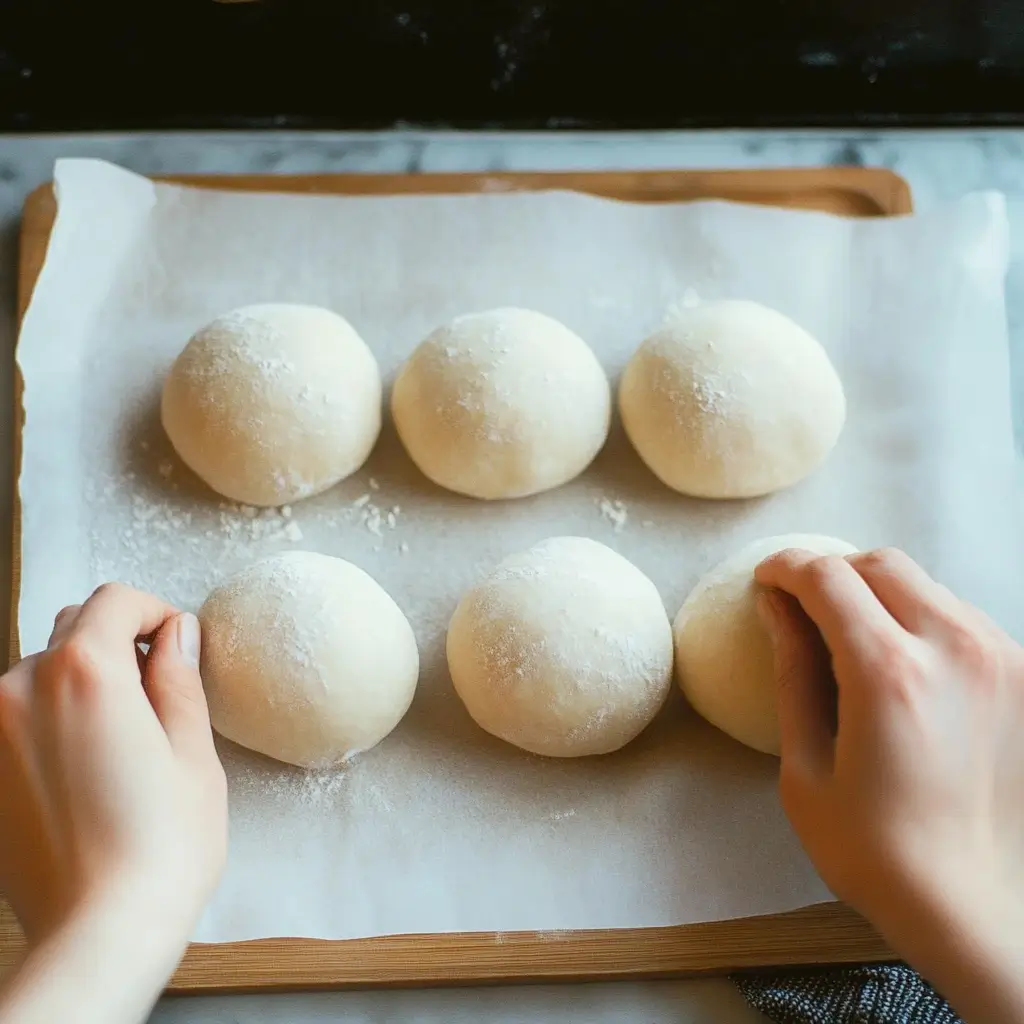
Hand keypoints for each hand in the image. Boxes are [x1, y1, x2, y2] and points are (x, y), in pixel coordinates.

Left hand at [0, 584, 226, 1023]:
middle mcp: (23, 688)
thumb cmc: (160, 846)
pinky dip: (51, 718)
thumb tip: (178, 633)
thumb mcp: (192, 750)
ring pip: (42, 672)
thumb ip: (179, 677)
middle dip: (118, 644)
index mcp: (85, 673)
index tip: (176, 646)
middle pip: (73, 629)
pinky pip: (18, 715)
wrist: (99, 933)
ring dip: (82, 682)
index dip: (155, 612)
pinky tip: (86, 768)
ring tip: (120, 740)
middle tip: (156, 695)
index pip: (114, 601)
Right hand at [756, 547, 1023, 1021]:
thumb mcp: (804, 765)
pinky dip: (919, 619)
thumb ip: (793, 672)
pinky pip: (960, 617)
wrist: (971, 907)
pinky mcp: (1022, 678)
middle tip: (802, 607)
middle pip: (880, 563)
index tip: (764, 581)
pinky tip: (900, 663)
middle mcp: (954, 649)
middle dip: (831, 573)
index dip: (785, 568)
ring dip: (877, 594)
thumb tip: (777, 609)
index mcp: (888, 672)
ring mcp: (999, 660)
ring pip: (925, 584)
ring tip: (850, 637)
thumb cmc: (872, 850)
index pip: (827, 577)